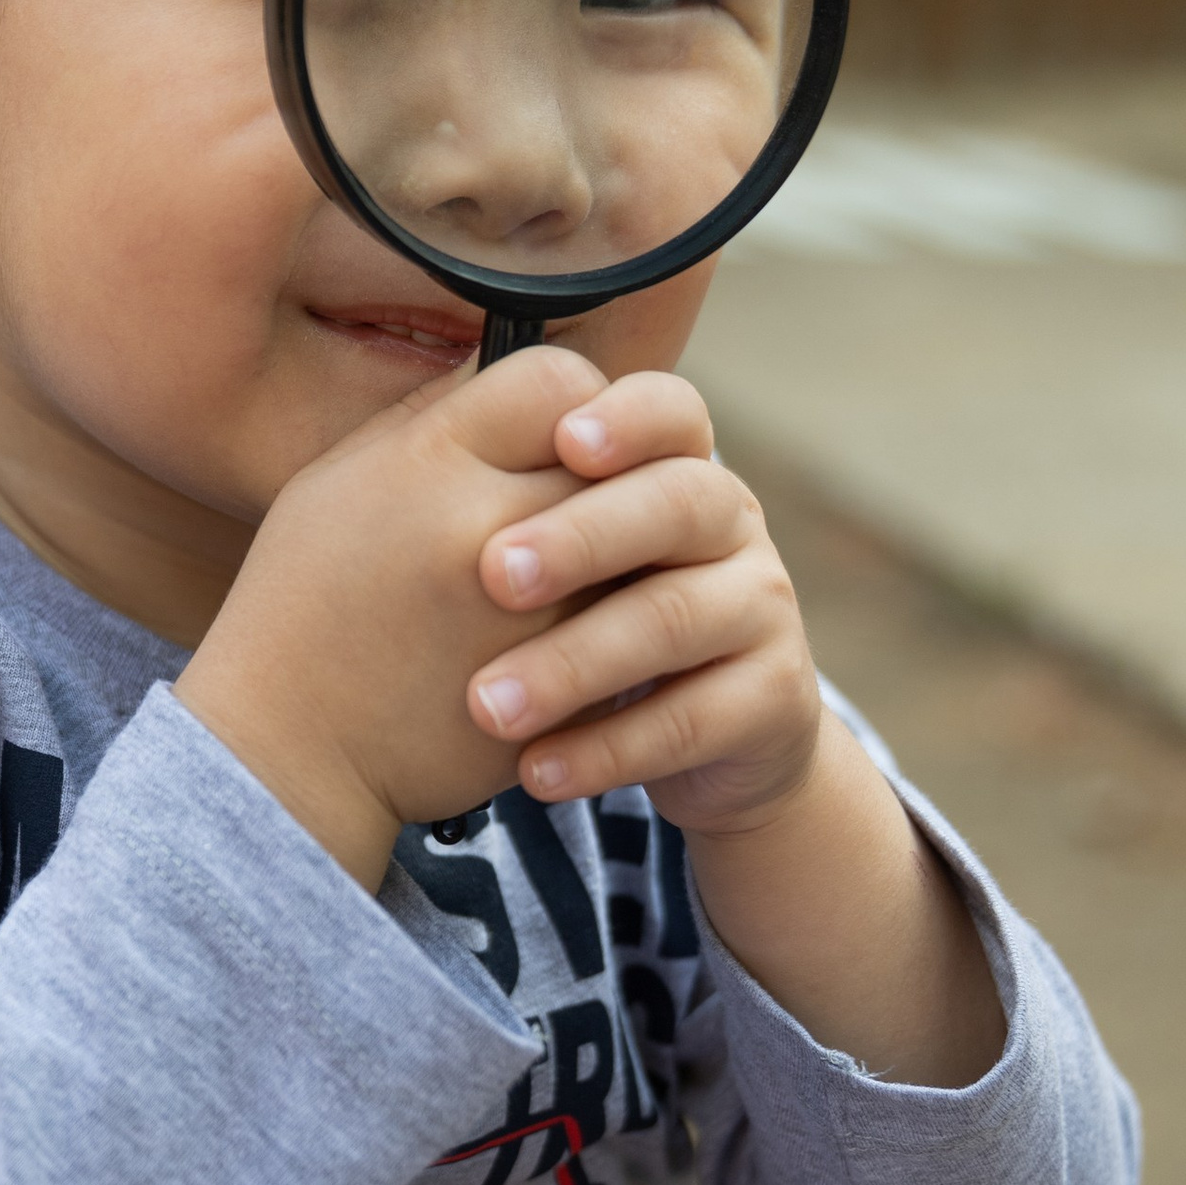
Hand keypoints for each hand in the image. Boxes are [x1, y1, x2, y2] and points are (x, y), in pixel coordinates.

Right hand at [174, 345, 604, 885]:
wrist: (287, 753)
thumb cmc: (306, 607)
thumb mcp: (339, 482)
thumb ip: (433, 419)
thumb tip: (514, 369)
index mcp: (426, 461)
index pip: (559, 378)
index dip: (578, 400)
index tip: (566, 435)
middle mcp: (486, 527)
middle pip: (617, 457)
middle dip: (613, 473)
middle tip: (595, 495)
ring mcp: (532, 614)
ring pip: (641, 546)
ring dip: (630, 549)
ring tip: (594, 564)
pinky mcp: (562, 689)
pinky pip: (631, 629)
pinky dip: (621, 621)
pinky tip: (584, 629)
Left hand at [465, 373, 818, 835]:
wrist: (708, 740)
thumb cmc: (600, 620)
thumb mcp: (570, 557)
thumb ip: (520, 498)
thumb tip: (412, 435)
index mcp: (677, 467)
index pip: (671, 411)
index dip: (626, 417)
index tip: (560, 442)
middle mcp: (733, 525)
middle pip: (677, 502)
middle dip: (581, 537)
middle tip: (492, 576)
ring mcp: (762, 609)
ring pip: (675, 620)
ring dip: (573, 664)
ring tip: (487, 706)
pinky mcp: (773, 699)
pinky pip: (691, 721)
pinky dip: (607, 749)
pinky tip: (534, 773)